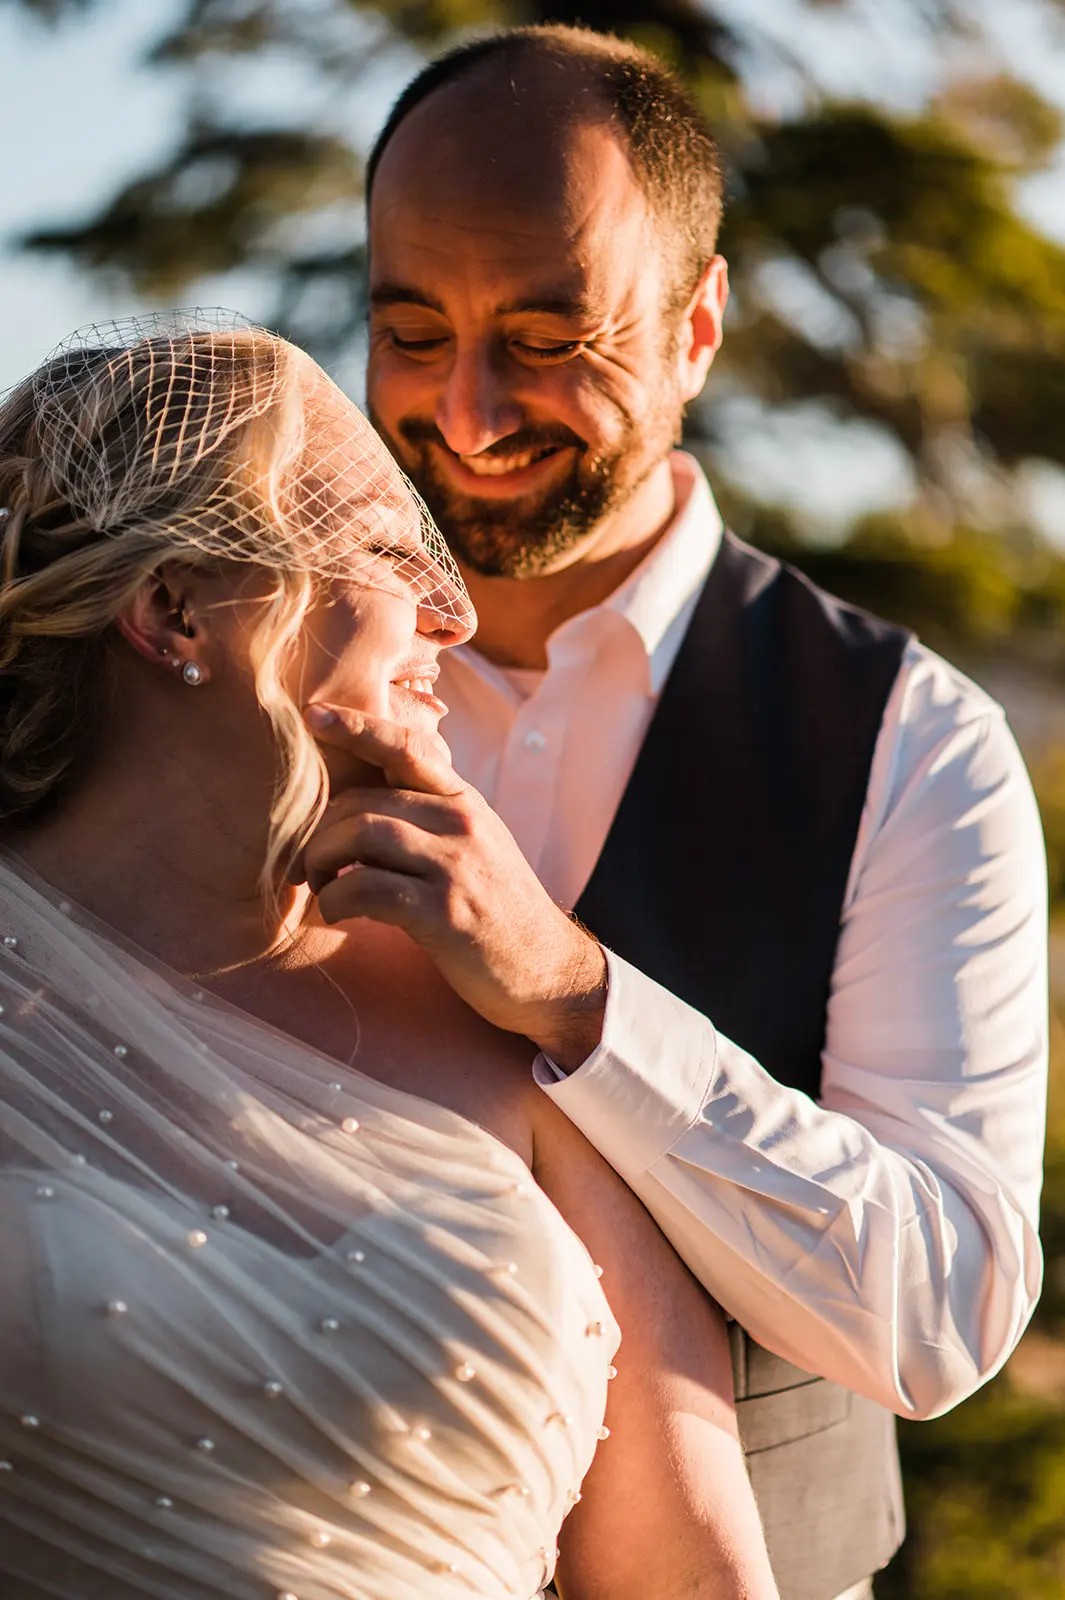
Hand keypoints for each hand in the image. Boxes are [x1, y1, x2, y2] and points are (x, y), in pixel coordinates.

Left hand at [293, 705, 607, 1068]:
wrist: (547, 969)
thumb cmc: (496, 910)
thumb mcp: (474, 846)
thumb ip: (429, 817)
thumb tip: (364, 804)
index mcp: (464, 802)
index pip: (407, 746)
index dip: (356, 726)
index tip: (313, 714)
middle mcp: (462, 823)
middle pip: (362, 800)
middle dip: (318, 831)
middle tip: (306, 864)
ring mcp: (455, 866)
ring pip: (360, 834)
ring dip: (321, 861)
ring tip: (319, 885)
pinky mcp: (443, 912)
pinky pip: (365, 888)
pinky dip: (335, 899)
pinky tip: (336, 912)